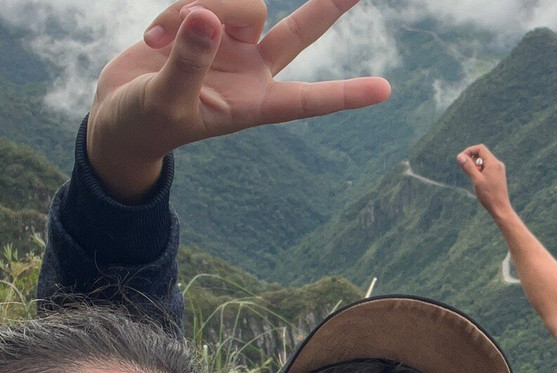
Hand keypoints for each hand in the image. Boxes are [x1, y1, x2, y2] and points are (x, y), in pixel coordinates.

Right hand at [89, 0, 390, 200]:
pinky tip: (153, 34)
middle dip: (329, 7)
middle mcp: (254, 70)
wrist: (119, 114)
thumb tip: (207, 17)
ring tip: (158, 40)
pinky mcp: (205, 22)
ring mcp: (232, 43)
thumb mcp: (165, 101)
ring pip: (239, 3)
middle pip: (301, 32)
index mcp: (256, 104)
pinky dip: (174, 10)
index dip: (346, 94)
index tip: (384, 90)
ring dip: (197, 9)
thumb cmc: (146, 123)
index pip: (309, 99)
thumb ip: (187, 62)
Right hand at [457, 144, 514, 219]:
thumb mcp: (476, 180)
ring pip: (484, 161)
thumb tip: (460, 156)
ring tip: (474, 178)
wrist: (500, 208)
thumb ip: (468, 167)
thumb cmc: (488, 195)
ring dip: (476, 166)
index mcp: (493, 163)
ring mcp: (499, 170)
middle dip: (472, 159)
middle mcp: (498, 164)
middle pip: (482, 154)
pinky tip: (479, 182)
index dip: (469, 151)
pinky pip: (488, 168)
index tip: (462, 159)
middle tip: (467, 170)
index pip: (480, 148)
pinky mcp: (499, 175)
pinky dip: (481, 171)